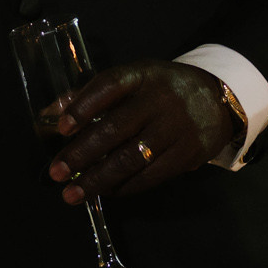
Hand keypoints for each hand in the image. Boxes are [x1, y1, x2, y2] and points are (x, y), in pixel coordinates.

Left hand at [45, 60, 240, 203]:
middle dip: (82, 153)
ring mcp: (176, 127)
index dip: (84, 106)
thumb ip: (91, 95)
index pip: (109, 86)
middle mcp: (159, 99)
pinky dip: (126, 186)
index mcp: (140, 75)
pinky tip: (106, 191)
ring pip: (133, 158)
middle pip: (116, 128)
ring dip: (99, 179)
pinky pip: (153, 175)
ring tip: (74, 193)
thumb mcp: (131, 80)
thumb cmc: (158, 89)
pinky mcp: (190, 153)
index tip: (61, 128)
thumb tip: (50, 115)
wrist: (217, 99)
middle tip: (56, 173)